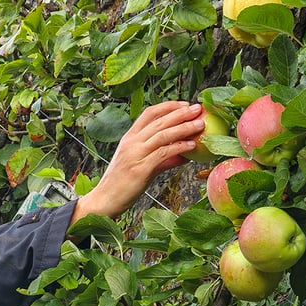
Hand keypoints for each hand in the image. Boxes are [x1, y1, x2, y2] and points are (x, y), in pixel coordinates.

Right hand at [71, 101, 203, 222]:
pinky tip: (192, 146)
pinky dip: (179, 147)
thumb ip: (161, 158)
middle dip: (181, 113)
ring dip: (184, 128)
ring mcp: (135, 155)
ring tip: (200, 125)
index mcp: (129, 138)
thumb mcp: (141, 165)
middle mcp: (131, 143)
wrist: (105, 200)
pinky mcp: (140, 169)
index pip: (149, 113)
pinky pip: (163, 153)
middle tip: (197, 109)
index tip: (184, 105)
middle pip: (159, 121)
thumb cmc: (122, 184)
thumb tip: (184, 155)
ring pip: (163, 135)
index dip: (168, 106)